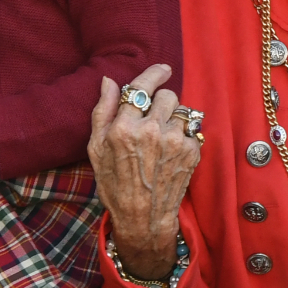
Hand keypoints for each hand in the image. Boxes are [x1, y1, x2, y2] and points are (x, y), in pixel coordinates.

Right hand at [87, 64, 199, 279]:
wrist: (143, 218)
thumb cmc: (115, 184)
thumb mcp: (96, 149)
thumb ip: (103, 111)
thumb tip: (109, 81)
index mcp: (124, 127)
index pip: (142, 86)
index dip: (154, 73)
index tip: (162, 69)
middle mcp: (151, 130)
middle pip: (167, 95)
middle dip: (161, 103)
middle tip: (153, 119)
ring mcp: (174, 141)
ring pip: (182, 110)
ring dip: (174, 117)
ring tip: (163, 136)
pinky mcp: (191, 151)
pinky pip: (191, 129)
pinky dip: (183, 135)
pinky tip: (171, 151)